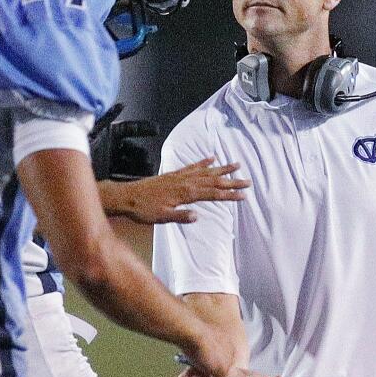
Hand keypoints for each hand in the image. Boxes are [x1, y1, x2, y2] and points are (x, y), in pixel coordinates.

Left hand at [111, 159, 249, 224]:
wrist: (127, 197)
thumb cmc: (144, 210)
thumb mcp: (161, 217)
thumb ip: (180, 216)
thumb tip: (197, 216)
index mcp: (185, 193)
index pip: (212, 194)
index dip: (228, 195)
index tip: (243, 196)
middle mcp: (185, 182)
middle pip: (213, 181)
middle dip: (231, 181)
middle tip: (247, 181)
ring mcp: (180, 176)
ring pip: (205, 171)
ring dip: (221, 169)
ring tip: (236, 165)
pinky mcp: (173, 174)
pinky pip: (192, 166)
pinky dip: (203, 162)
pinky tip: (211, 159)